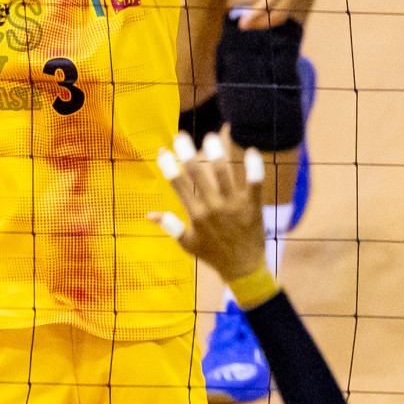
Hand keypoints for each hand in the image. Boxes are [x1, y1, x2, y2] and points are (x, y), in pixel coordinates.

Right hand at [153, 131, 266, 282]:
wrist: (244, 269)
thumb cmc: (213, 255)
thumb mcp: (188, 244)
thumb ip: (170, 226)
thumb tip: (148, 214)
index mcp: (196, 215)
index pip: (179, 185)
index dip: (169, 166)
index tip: (162, 150)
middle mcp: (213, 207)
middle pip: (198, 174)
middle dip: (187, 153)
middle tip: (181, 135)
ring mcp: (234, 205)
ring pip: (224, 174)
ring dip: (216, 154)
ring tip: (210, 137)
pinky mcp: (253, 206)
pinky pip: (255, 184)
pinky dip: (254, 168)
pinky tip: (251, 151)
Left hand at [231, 0, 315, 29]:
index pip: (266, 4)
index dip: (253, 16)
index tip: (241, 23)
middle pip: (274, 16)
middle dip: (258, 23)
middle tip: (241, 25)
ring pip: (280, 18)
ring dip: (264, 24)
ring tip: (248, 23)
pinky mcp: (295, 0)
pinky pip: (284, 14)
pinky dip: (271, 20)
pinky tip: (258, 19)